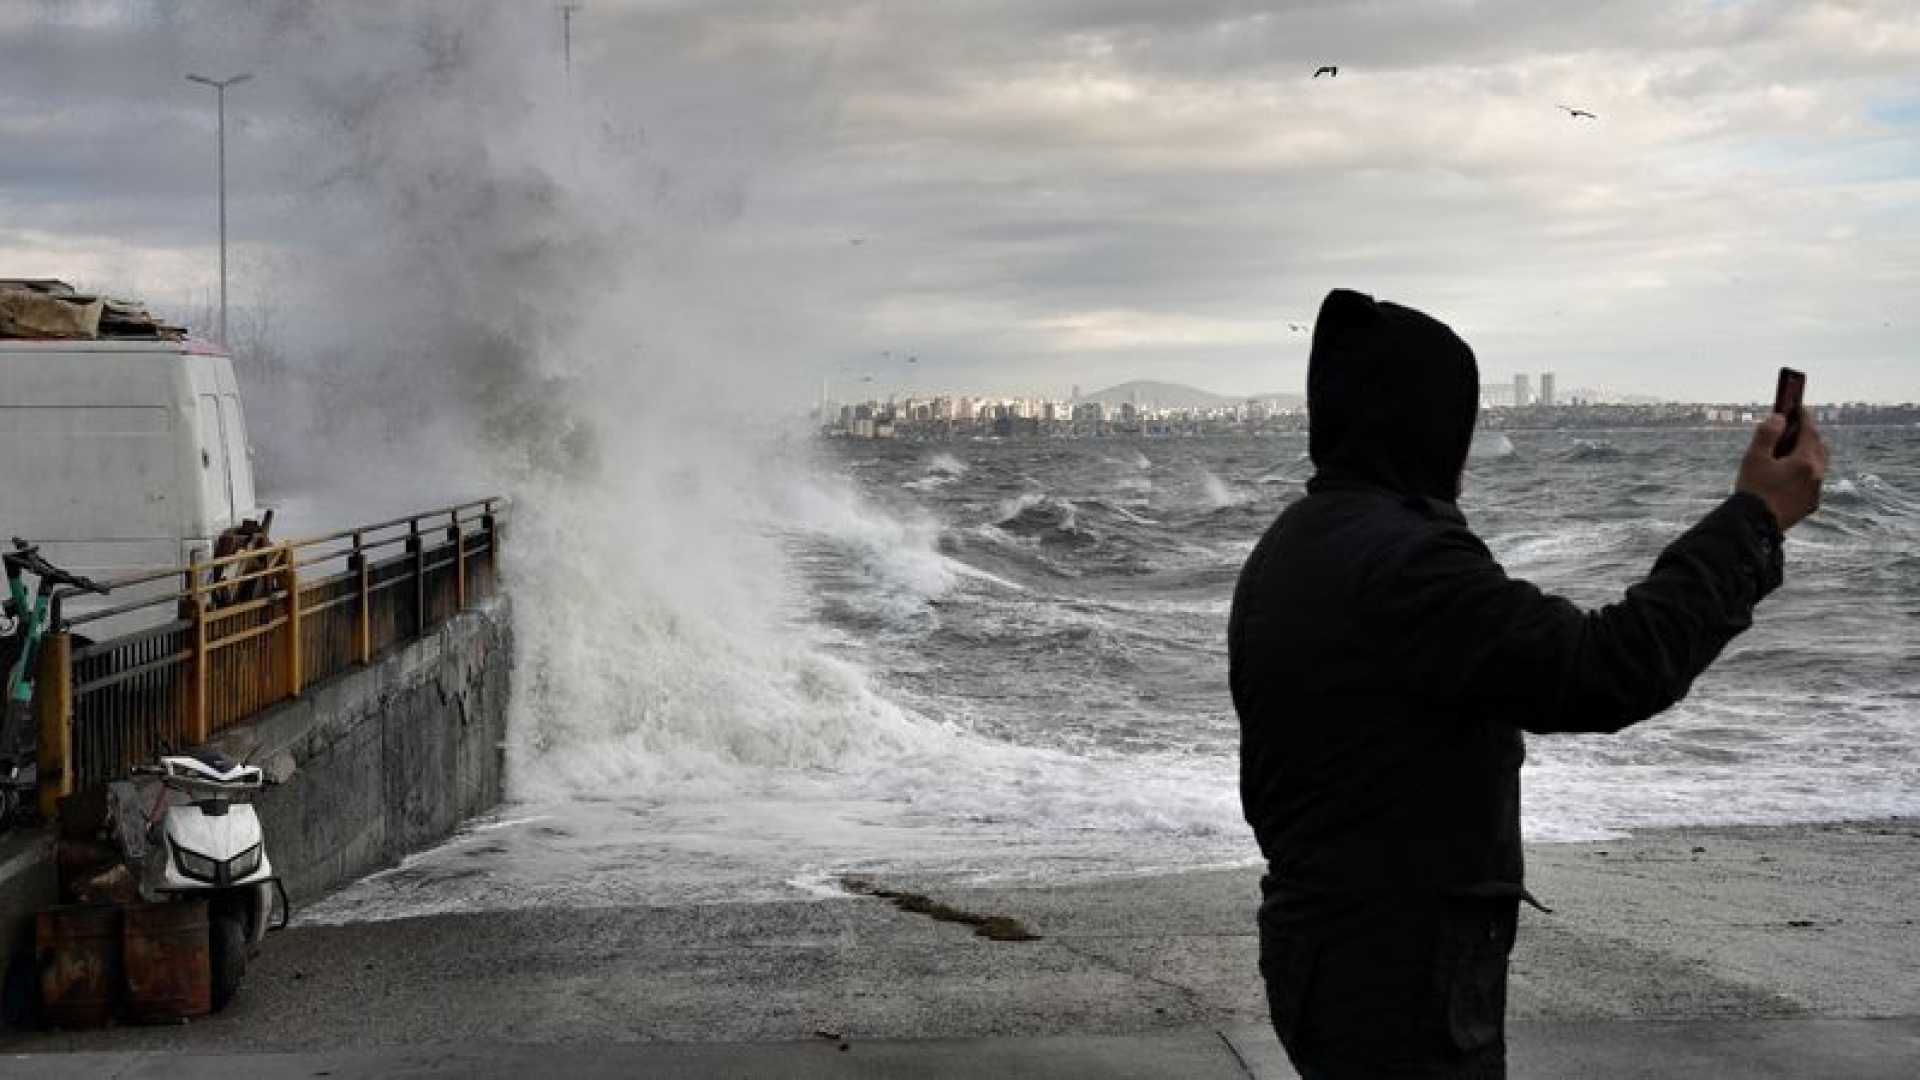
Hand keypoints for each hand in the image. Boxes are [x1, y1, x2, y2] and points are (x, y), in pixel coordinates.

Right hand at [1735, 412, 1825, 529]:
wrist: (1754, 525)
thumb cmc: (1753, 490)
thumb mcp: (1754, 457)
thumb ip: (1768, 433)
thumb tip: (1779, 418)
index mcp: (1805, 461)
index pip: (1809, 431)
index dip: (1804, 416)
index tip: (1798, 406)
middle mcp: (1816, 475)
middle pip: (1819, 447)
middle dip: (1808, 435)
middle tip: (1794, 429)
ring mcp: (1815, 491)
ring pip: (1818, 465)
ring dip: (1808, 454)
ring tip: (1791, 453)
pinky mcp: (1811, 504)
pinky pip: (1813, 482)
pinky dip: (1805, 473)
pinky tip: (1790, 476)